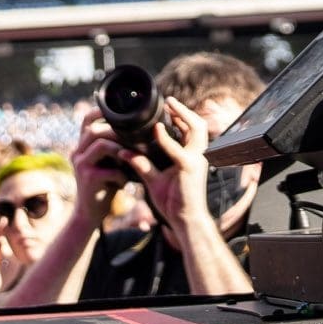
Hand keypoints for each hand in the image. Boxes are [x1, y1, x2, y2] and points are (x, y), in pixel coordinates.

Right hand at [69, 105, 132, 228]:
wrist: (89, 214)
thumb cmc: (103, 188)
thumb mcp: (105, 166)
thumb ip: (113, 152)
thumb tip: (135, 137)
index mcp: (81, 147)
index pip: (86, 121)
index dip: (99, 112)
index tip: (117, 111)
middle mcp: (77, 152)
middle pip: (94, 130)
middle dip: (115, 131)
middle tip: (134, 137)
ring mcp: (81, 165)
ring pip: (101, 145)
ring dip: (120, 149)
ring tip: (131, 157)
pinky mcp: (88, 179)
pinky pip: (110, 170)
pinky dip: (122, 175)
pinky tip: (126, 182)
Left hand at [110, 97, 209, 229]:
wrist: (185, 222)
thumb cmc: (173, 203)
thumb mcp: (153, 180)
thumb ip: (141, 164)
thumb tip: (123, 151)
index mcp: (190, 157)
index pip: (190, 131)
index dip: (181, 117)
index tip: (167, 107)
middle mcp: (196, 157)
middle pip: (199, 126)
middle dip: (185, 111)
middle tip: (170, 101)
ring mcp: (195, 161)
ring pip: (197, 130)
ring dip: (183, 115)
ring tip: (170, 105)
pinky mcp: (189, 168)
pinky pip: (178, 149)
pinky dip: (167, 139)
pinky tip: (157, 130)